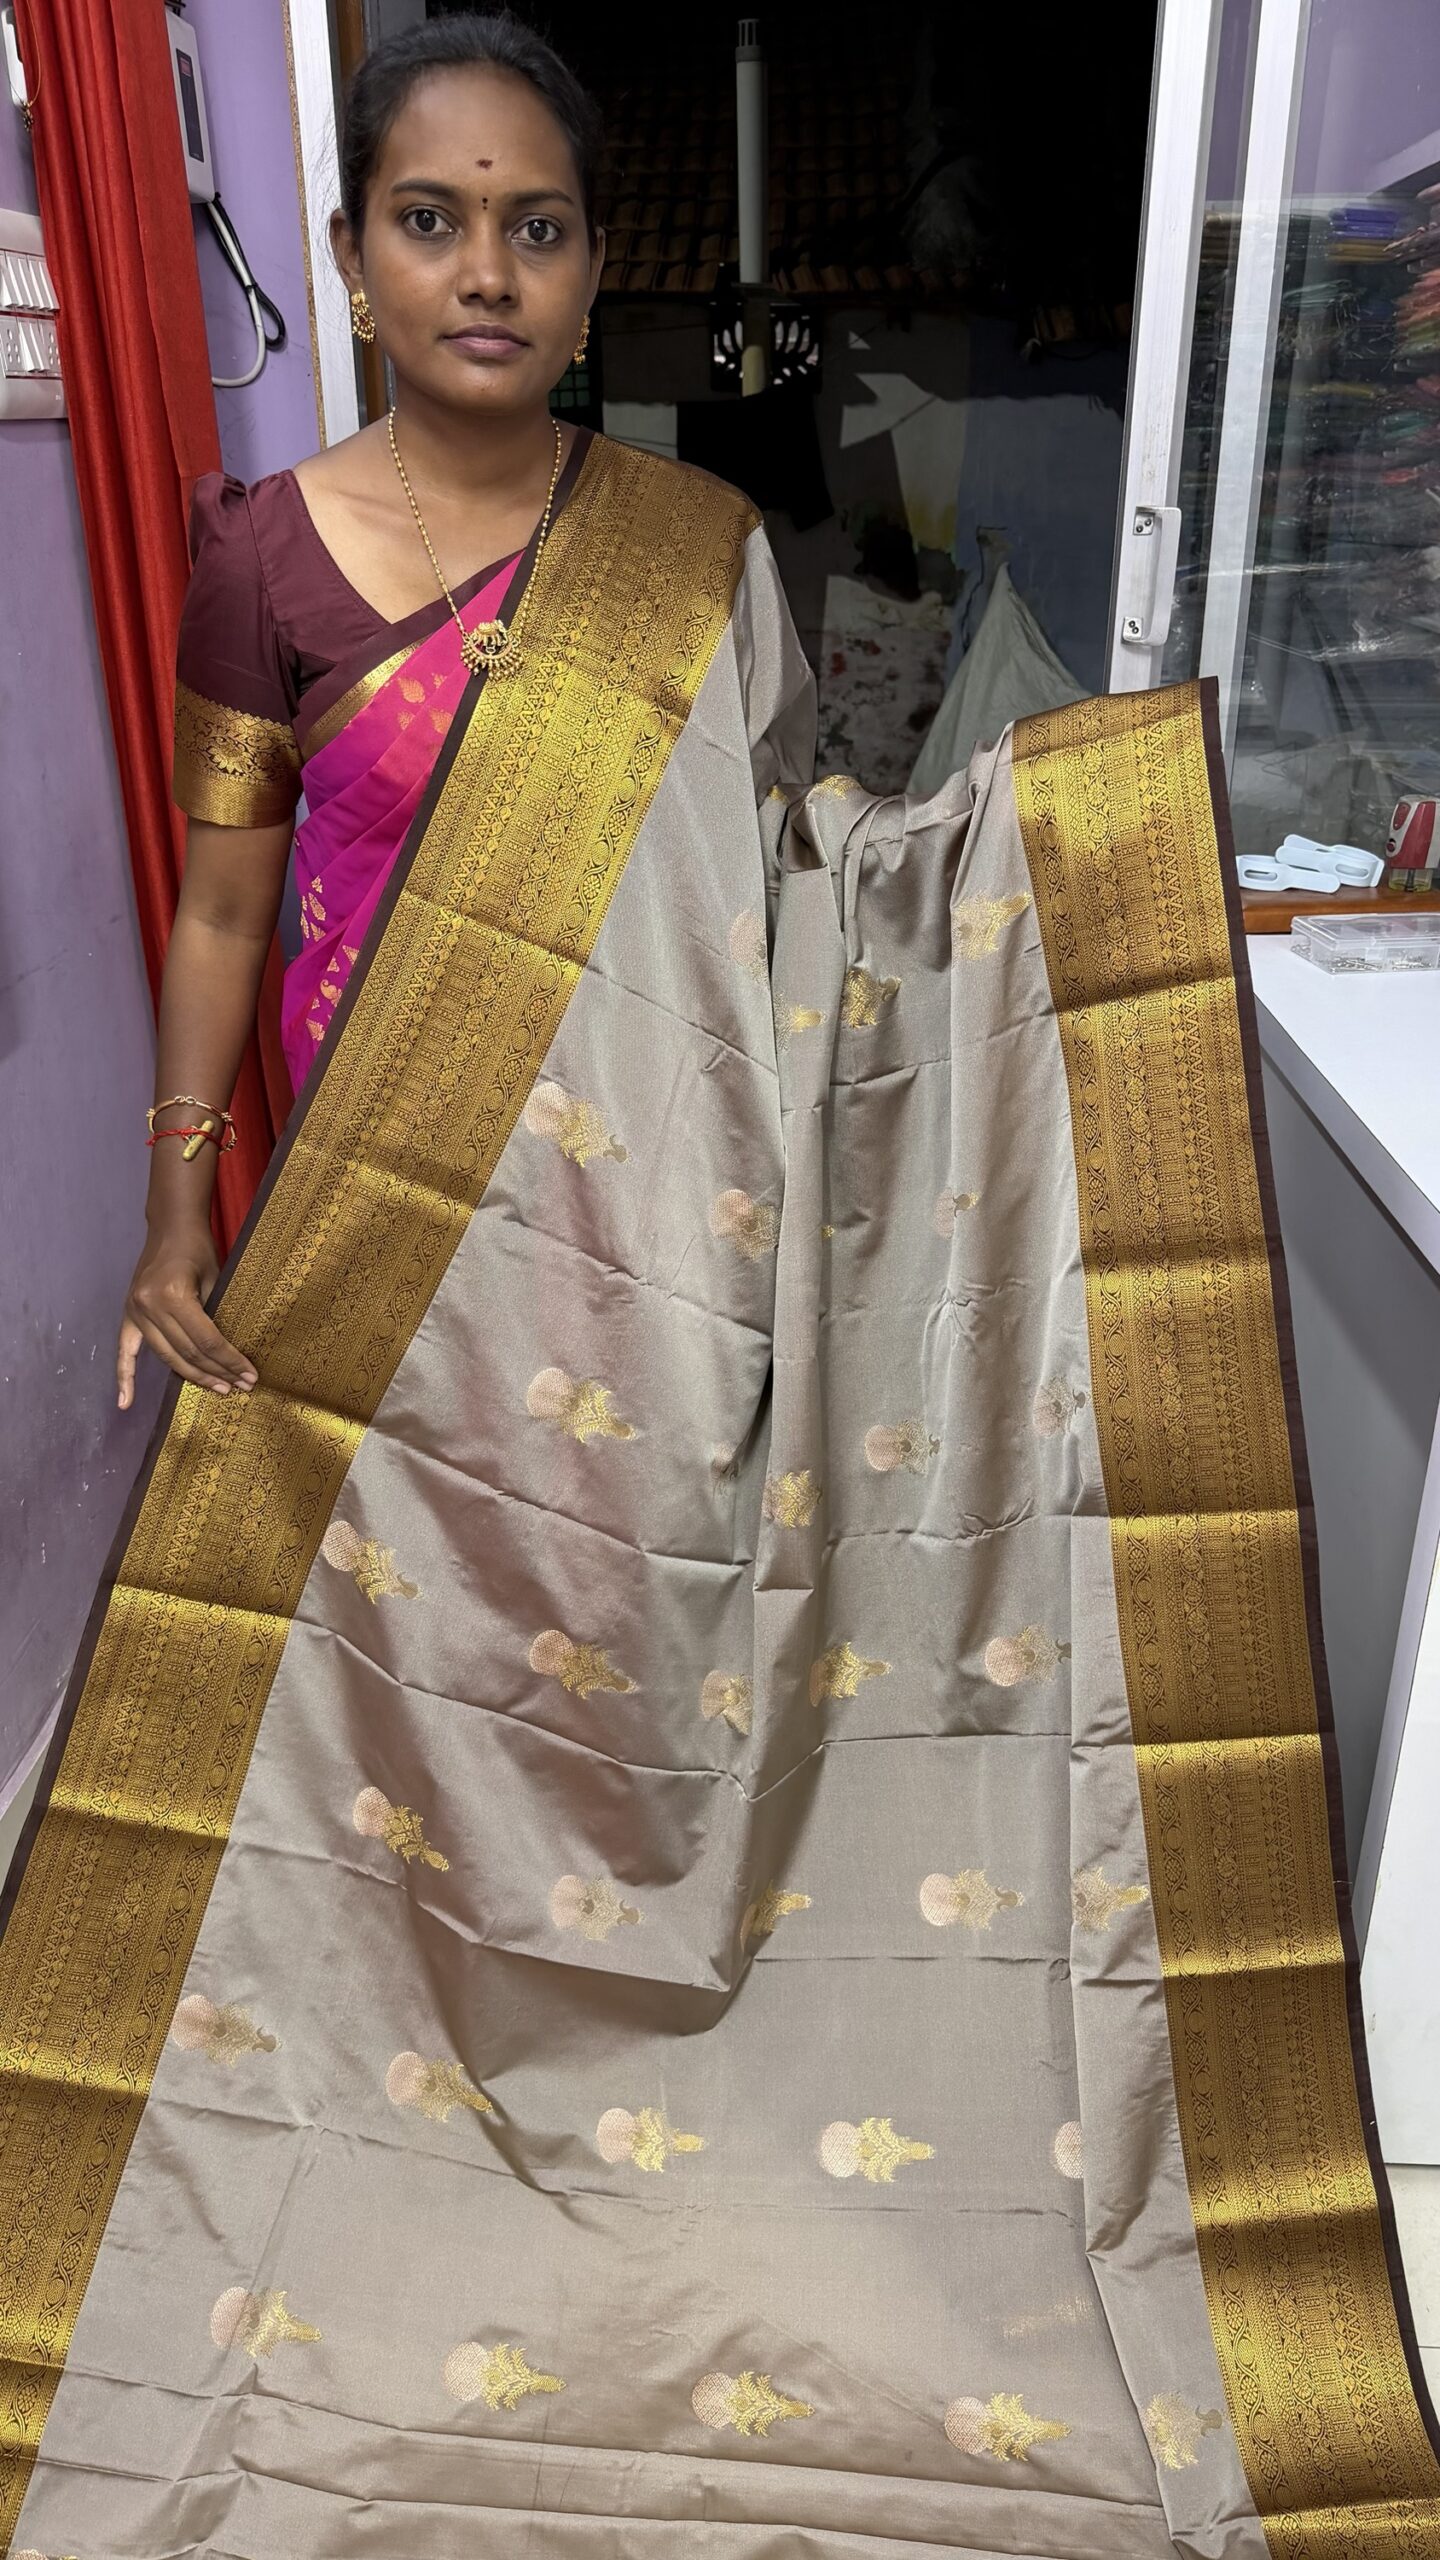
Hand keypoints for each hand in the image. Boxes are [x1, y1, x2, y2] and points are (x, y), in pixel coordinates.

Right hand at [117, 1218, 257, 1407]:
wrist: (170, 1227)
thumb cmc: (200, 1250)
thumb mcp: (217, 1281)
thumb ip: (216, 1318)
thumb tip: (231, 1358)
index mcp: (174, 1296)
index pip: (206, 1341)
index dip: (230, 1361)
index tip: (250, 1375)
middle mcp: (150, 1307)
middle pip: (187, 1353)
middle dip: (217, 1372)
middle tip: (241, 1387)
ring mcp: (135, 1312)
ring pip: (167, 1357)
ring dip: (193, 1376)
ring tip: (219, 1388)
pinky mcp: (128, 1314)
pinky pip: (125, 1351)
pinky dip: (125, 1378)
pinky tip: (126, 1404)